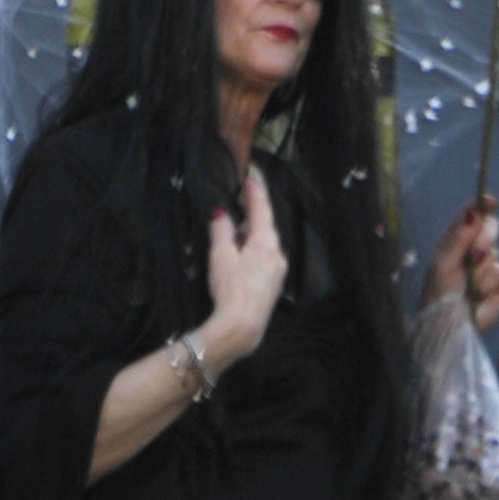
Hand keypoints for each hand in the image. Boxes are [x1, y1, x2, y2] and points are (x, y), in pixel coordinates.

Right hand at [201, 169, 289, 354]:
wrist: (242, 328)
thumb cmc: (231, 290)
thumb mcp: (221, 255)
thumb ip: (221, 229)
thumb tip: (221, 212)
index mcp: (266, 242)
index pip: (261, 205)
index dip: (254, 187)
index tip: (249, 171)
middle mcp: (277, 253)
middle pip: (264, 223)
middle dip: (251, 209)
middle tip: (238, 195)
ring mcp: (277, 270)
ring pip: (264, 241)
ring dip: (250, 231)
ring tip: (232, 226)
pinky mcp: (273, 284)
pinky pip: (264, 257)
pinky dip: (252, 247)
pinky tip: (239, 253)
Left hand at [424, 194, 498, 331]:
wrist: (449, 324)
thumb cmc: (439, 292)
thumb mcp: (443, 262)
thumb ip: (459, 237)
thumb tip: (473, 211)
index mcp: (456, 239)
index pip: (472, 215)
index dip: (482, 205)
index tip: (490, 201)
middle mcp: (474, 248)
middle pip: (490, 227)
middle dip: (484, 237)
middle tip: (474, 254)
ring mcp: (489, 265)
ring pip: (496, 252)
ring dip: (481, 268)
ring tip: (468, 284)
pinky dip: (488, 284)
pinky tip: (478, 295)